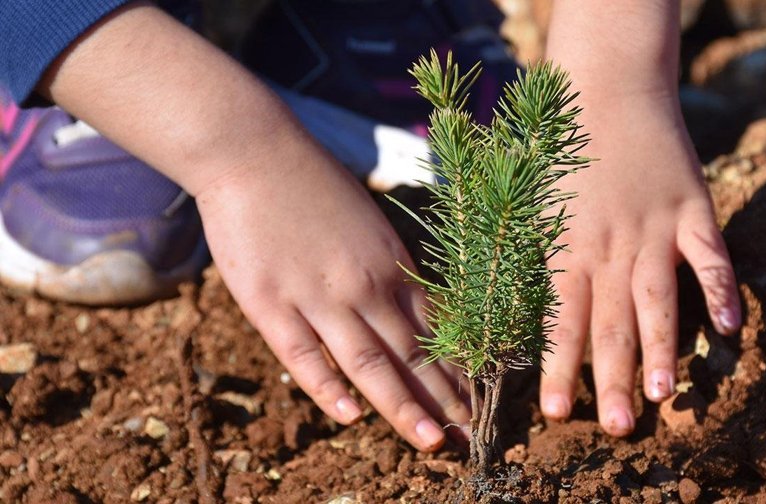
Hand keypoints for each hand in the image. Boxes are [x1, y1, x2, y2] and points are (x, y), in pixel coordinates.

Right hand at [195, 139, 469, 450]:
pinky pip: (304, 355)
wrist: (253, 152)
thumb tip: (409, 306)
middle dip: (445, 400)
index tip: (479, 401)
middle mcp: (364, 285)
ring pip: (370, 363)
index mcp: (390, 263)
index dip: (457, 369)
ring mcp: (318, 296)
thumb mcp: (368, 222)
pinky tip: (351, 416)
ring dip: (404, 406)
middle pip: (411, 353)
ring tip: (433, 442)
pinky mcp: (272, 303)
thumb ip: (387, 266)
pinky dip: (328, 388)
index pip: (434, 329)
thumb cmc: (313, 183)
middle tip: (472, 439)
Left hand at [539, 91, 740, 435]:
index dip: (557, 368)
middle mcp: (609, 247)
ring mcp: (654, 229)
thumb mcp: (531, 203)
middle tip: (616, 427)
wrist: (604, 90)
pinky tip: (730, 327)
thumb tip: (515, 312)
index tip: (556, 412)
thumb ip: (530, 257)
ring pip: (658, 300)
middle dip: (611, 379)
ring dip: (664, 349)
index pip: (559, 320)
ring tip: (666, 396)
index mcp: (565, 248)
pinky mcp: (692, 210)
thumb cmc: (556, 151)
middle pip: (610, 323)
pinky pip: (710, 256)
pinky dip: (722, 289)